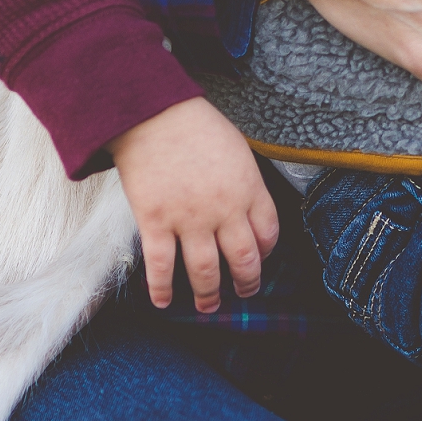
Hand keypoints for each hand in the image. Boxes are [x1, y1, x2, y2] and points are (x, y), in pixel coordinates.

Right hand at [107, 98, 280, 312]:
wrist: (154, 114)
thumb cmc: (197, 127)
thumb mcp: (238, 150)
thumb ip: (246, 182)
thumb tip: (247, 207)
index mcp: (249, 189)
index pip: (268, 234)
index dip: (266, 253)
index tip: (260, 260)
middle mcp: (224, 210)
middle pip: (243, 260)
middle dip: (246, 283)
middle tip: (244, 293)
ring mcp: (190, 219)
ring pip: (205, 271)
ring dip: (208, 294)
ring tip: (208, 306)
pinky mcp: (156, 222)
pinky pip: (161, 266)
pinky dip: (162, 289)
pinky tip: (164, 301)